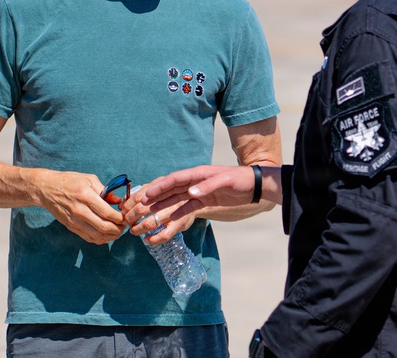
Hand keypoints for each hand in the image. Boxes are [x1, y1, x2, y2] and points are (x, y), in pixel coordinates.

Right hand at [34, 170, 126, 244]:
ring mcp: (74, 221)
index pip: (107, 212)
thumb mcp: (89, 179)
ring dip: (111, 236)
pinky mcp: (71, 227)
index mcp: (86, 196)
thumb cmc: (69, 181)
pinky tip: (107, 235)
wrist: (47, 189)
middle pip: (104, 227)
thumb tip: (119, 201)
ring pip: (97, 235)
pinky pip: (88, 238)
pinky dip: (100, 239)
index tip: (125, 217)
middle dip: (118, 229)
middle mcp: (80, 210)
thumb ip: (105, 191)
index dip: (119, 218)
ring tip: (118, 231)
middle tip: (124, 226)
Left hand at [121, 183, 195, 243]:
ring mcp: (174, 212)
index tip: (123, 211)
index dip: (128, 205)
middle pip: (142, 209)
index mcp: (161, 187)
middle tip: (126, 222)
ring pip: (150, 223)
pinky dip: (153, 239)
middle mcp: (168, 198)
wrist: (196, 202)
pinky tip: (146, 239)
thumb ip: (142, 194)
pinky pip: (164, 235)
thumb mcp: (159, 190)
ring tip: (133, 231)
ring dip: (138, 229)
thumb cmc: (172, 197)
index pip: (138, 196)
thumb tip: (122, 203)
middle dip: (130, 217)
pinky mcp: (179, 224)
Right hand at [129, 165, 256, 225]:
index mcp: (198, 174)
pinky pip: (186, 211)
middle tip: (139, 207)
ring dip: (161, 209)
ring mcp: (198, 194)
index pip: (175, 179)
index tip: (146, 194)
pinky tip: (166, 223)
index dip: (160, 187)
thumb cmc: (243, 180)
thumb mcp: (228, 180)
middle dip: (155, 198)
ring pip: (175, 202)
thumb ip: (209, 185)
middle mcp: (195, 183)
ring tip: (147, 217)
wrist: (256, 189)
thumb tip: (192, 192)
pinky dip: (176, 217)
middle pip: (170, 191)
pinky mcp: (204, 204)